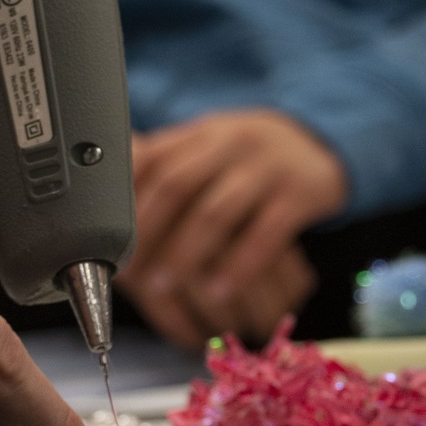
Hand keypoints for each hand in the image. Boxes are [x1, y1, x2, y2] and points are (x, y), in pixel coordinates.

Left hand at [120, 111, 347, 350]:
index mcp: (198, 135)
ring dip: (185, 253)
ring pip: (216, 211)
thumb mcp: (206, 153)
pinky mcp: (301, 192)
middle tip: (130, 273)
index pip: (150, 161)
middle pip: (176, 185)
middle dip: (147, 233)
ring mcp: (267, 166)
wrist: (320, 144)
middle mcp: (229, 143)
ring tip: (165, 286)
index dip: (123, 203)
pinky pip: (267, 232)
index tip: (105, 242)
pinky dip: (240, 265)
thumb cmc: (249, 160)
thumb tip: (109, 218)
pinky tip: (221, 290)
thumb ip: (164, 174)